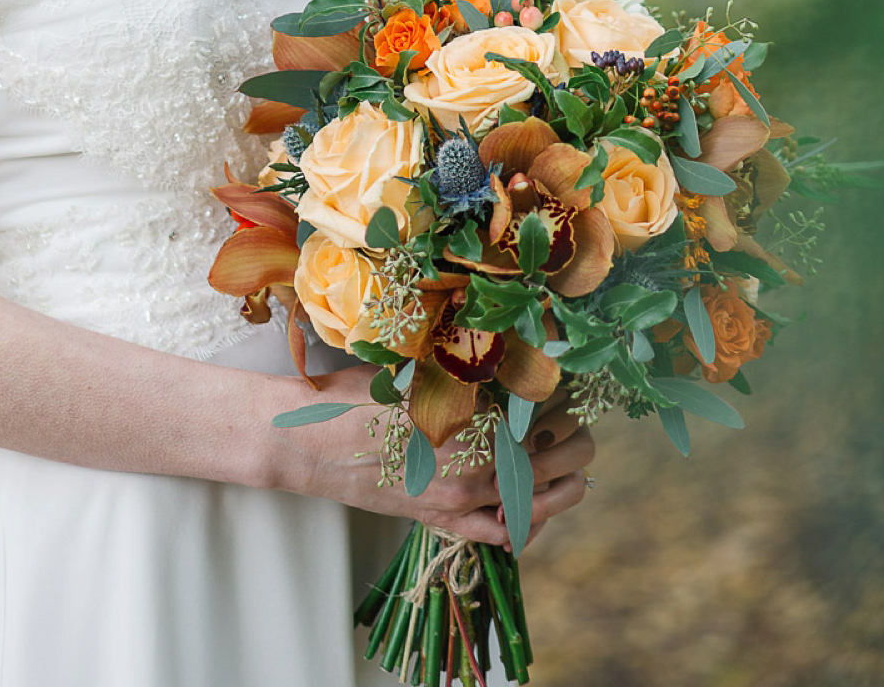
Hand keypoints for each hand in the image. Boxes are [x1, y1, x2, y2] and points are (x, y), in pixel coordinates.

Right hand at [272, 370, 593, 550]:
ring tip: (572, 464)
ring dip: (565, 481)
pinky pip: (502, 536)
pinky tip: (532, 507)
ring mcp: (461, 499)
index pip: (541, 405)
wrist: (308, 444)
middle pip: (555, 452)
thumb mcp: (411, 367)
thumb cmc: (354, 396)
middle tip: (575, 417)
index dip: (561, 393)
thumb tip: (504, 347)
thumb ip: (460, 367)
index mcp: (470, 414)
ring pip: (540, 500)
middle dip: (574, 433)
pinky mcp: (443, 523)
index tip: (569, 381)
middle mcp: (475, 461)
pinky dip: (526, 524)